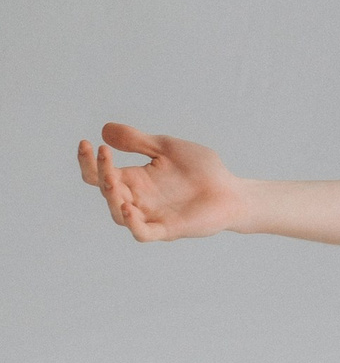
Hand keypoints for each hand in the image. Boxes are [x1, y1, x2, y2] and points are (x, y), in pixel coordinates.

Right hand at [78, 126, 246, 242]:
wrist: (230, 189)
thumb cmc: (200, 170)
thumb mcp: (166, 148)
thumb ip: (138, 141)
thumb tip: (105, 129)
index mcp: (134, 180)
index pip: (100, 174)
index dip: (88, 161)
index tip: (86, 142)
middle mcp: (137, 199)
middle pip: (106, 191)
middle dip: (101, 173)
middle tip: (103, 154)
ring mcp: (151, 216)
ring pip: (119, 214)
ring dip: (112, 198)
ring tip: (111, 178)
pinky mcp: (168, 229)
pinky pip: (143, 233)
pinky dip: (132, 223)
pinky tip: (127, 207)